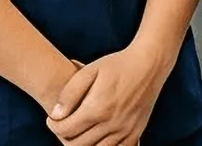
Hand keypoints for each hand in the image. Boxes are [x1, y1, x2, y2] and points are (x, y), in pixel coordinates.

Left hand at [46, 38, 177, 145]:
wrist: (149, 64)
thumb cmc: (118, 64)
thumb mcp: (90, 71)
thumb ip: (70, 93)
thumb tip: (56, 114)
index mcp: (98, 108)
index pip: (66, 130)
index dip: (53, 126)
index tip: (51, 119)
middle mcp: (112, 123)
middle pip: (77, 145)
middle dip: (64, 137)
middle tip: (63, 126)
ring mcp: (125, 130)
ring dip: (82, 145)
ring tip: (78, 132)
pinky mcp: (135, 133)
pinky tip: (96, 138)